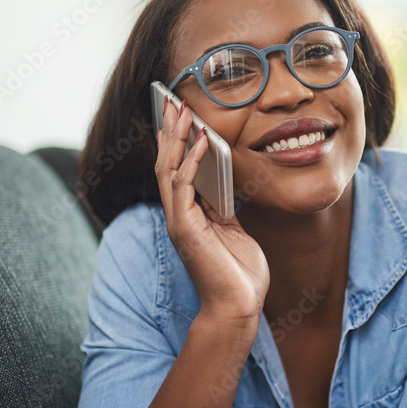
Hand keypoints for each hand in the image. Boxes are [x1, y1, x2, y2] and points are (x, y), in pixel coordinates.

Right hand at [155, 96, 269, 326]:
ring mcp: (179, 222)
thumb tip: (223, 184)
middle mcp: (178, 216)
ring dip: (175, 138)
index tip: (177, 116)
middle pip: (166, 164)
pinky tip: (200, 142)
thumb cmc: (240, 274)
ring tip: (181, 110)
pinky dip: (192, 162)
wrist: (239, 306)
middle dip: (169, 131)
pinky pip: (184, 187)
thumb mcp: (234, 231)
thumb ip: (223, 208)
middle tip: (171, 101)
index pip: (176, 171)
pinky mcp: (185, 229)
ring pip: (168, 170)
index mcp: (189, 215)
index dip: (175, 142)